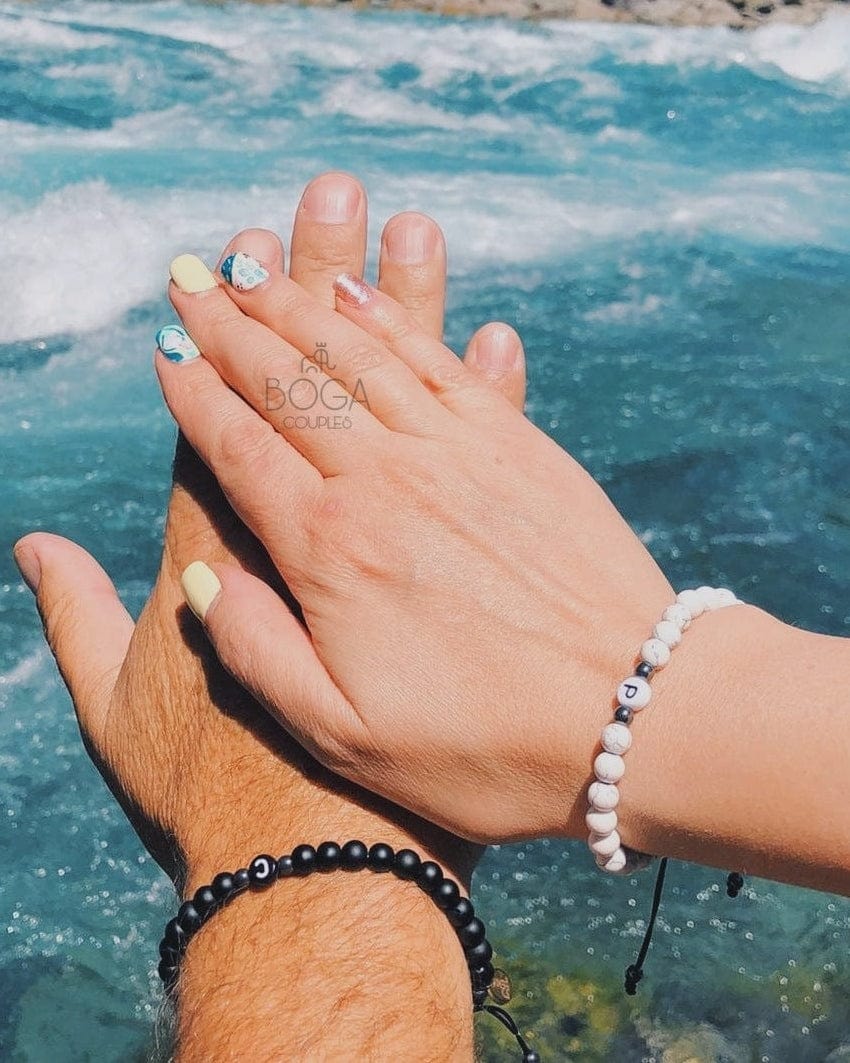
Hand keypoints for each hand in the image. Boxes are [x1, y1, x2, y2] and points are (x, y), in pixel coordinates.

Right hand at [14, 175, 526, 887]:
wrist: (639, 717)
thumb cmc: (486, 748)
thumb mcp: (345, 736)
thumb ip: (256, 651)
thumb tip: (204, 574)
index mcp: (331, 551)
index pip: (238, 448)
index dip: (194, 394)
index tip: (162, 348)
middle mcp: (387, 482)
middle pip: (288, 381)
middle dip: (229, 324)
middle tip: (190, 275)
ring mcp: (457, 454)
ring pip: (356, 354)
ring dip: (298, 301)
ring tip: (255, 261)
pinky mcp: (518, 445)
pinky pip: (436, 361)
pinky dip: (389, 317)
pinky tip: (359, 291)